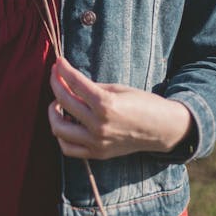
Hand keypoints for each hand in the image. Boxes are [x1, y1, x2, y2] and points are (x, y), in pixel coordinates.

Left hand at [48, 57, 193, 159]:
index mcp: (106, 104)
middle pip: (63, 101)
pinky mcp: (97, 153)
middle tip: (56, 75)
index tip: (58, 62)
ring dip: (53, 112)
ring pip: (59, 128)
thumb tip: (69, 82)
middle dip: (56, 83)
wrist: (162, 129)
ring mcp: (96, 142)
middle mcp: (98, 124)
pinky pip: (68, 148)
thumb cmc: (143, 104)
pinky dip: (62, 135)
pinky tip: (65, 123)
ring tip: (58, 102)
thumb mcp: (118, 89)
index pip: (74, 83)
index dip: (63, 69)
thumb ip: (91, 87)